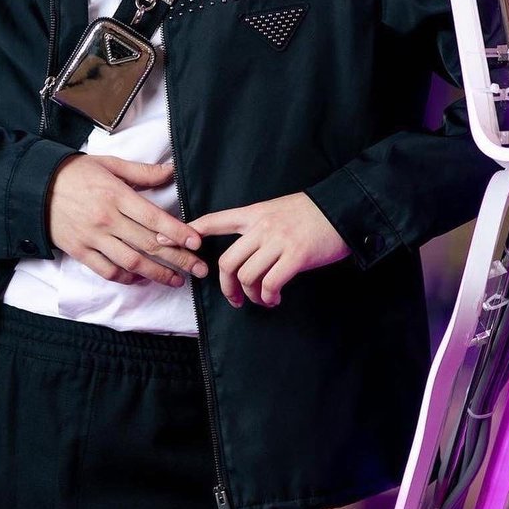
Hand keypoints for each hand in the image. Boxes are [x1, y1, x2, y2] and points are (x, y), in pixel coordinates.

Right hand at [47, 155, 206, 286]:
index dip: (177, 232)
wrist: (34, 187)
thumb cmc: (75, 173)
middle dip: (178, 259)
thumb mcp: (109, 164)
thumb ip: (141, 172)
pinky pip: (107, 271)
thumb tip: (170, 170)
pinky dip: (126, 278)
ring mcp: (92, 238)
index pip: (153, 218)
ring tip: (177, 280)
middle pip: (148, 244)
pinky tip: (142, 279)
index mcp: (116, 195)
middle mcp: (106, 219)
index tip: (197, 242)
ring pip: (131, 262)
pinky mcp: (79, 251)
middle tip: (199, 269)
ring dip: (157, 273)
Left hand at [182, 193, 350, 307]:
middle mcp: (262, 227)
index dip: (188, 231)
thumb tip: (246, 250)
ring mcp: (278, 241)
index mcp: (255, 213)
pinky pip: (270, 283)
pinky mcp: (296, 256)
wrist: (343, 209)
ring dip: (250, 295)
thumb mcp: (278, 210)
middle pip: (226, 261)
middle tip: (234, 299)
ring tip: (261, 299)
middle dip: (226, 286)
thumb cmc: (312, 213)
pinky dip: (268, 297)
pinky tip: (274, 298)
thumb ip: (259, 226)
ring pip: (247, 276)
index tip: (165, 241)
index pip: (214, 220)